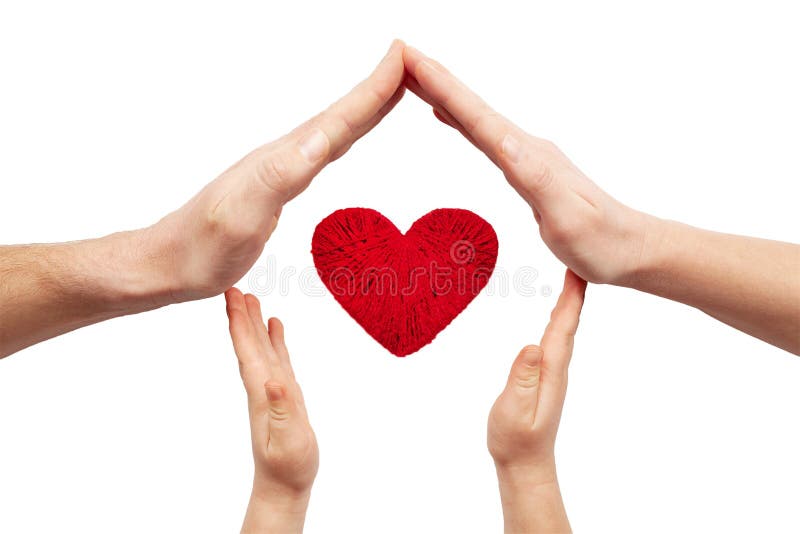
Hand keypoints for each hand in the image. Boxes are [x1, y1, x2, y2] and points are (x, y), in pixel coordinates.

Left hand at [146, 40, 405, 301]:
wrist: (167, 263)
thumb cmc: (201, 249)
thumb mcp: (242, 216)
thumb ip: (281, 175)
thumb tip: (324, 137)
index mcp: (281, 160)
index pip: (337, 119)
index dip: (373, 90)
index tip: (402, 58)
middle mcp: (283, 157)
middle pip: (340, 117)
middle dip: (378, 89)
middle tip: (410, 62)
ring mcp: (280, 170)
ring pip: (333, 130)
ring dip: (365, 109)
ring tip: (392, 89)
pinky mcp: (278, 186)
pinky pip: (322, 152)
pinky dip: (344, 136)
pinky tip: (345, 136)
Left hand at [225, 288, 317, 533]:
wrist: (285, 483)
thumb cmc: (288, 465)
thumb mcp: (289, 440)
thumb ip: (282, 410)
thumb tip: (274, 381)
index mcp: (261, 393)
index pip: (246, 352)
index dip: (238, 324)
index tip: (231, 297)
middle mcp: (262, 386)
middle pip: (248, 344)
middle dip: (240, 315)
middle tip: (234, 286)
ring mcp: (272, 389)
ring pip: (260, 348)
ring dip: (253, 323)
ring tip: (251, 297)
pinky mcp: (283, 393)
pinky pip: (277, 358)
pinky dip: (274, 339)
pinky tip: (274, 325)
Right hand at [402, 46, 651, 284]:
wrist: (633, 250)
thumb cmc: (602, 243)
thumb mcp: (567, 217)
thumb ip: (535, 178)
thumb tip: (502, 138)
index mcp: (530, 157)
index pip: (479, 118)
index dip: (444, 89)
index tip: (412, 61)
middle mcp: (527, 149)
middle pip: (474, 109)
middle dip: (436, 80)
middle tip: (401, 55)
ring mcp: (527, 157)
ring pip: (476, 119)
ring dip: (445, 95)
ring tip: (415, 75)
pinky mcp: (527, 169)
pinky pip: (484, 137)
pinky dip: (460, 121)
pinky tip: (449, 116)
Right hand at [487, 270, 586, 533]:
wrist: (525, 464)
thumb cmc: (515, 439)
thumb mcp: (514, 410)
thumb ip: (522, 379)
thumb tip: (533, 345)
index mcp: (550, 370)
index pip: (563, 327)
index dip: (571, 298)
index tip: (577, 271)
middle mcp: (556, 368)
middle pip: (567, 322)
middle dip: (573, 291)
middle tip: (576, 261)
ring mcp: (552, 373)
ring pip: (563, 330)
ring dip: (567, 303)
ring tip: (570, 279)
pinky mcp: (544, 378)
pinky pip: (554, 340)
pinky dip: (558, 320)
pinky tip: (555, 315)